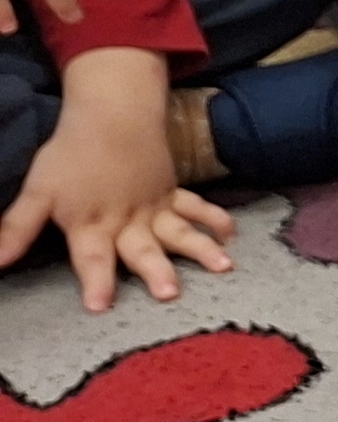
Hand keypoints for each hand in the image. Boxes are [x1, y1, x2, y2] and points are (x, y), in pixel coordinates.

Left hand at [0, 49, 233, 309]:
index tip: (100, 306)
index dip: (95, 281)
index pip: (92, 257)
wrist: (110, 115)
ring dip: (200, 248)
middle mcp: (126, 220)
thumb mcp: (37, 193)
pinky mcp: (172, 194)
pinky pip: (197, 208)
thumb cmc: (70, 156)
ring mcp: (154, 207)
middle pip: (141, 249)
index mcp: (91, 223)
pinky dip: (215, 219)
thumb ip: (17, 230)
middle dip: (155, 270)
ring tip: (223, 265)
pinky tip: (232, 235)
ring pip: (178, 231)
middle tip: (169, 292)